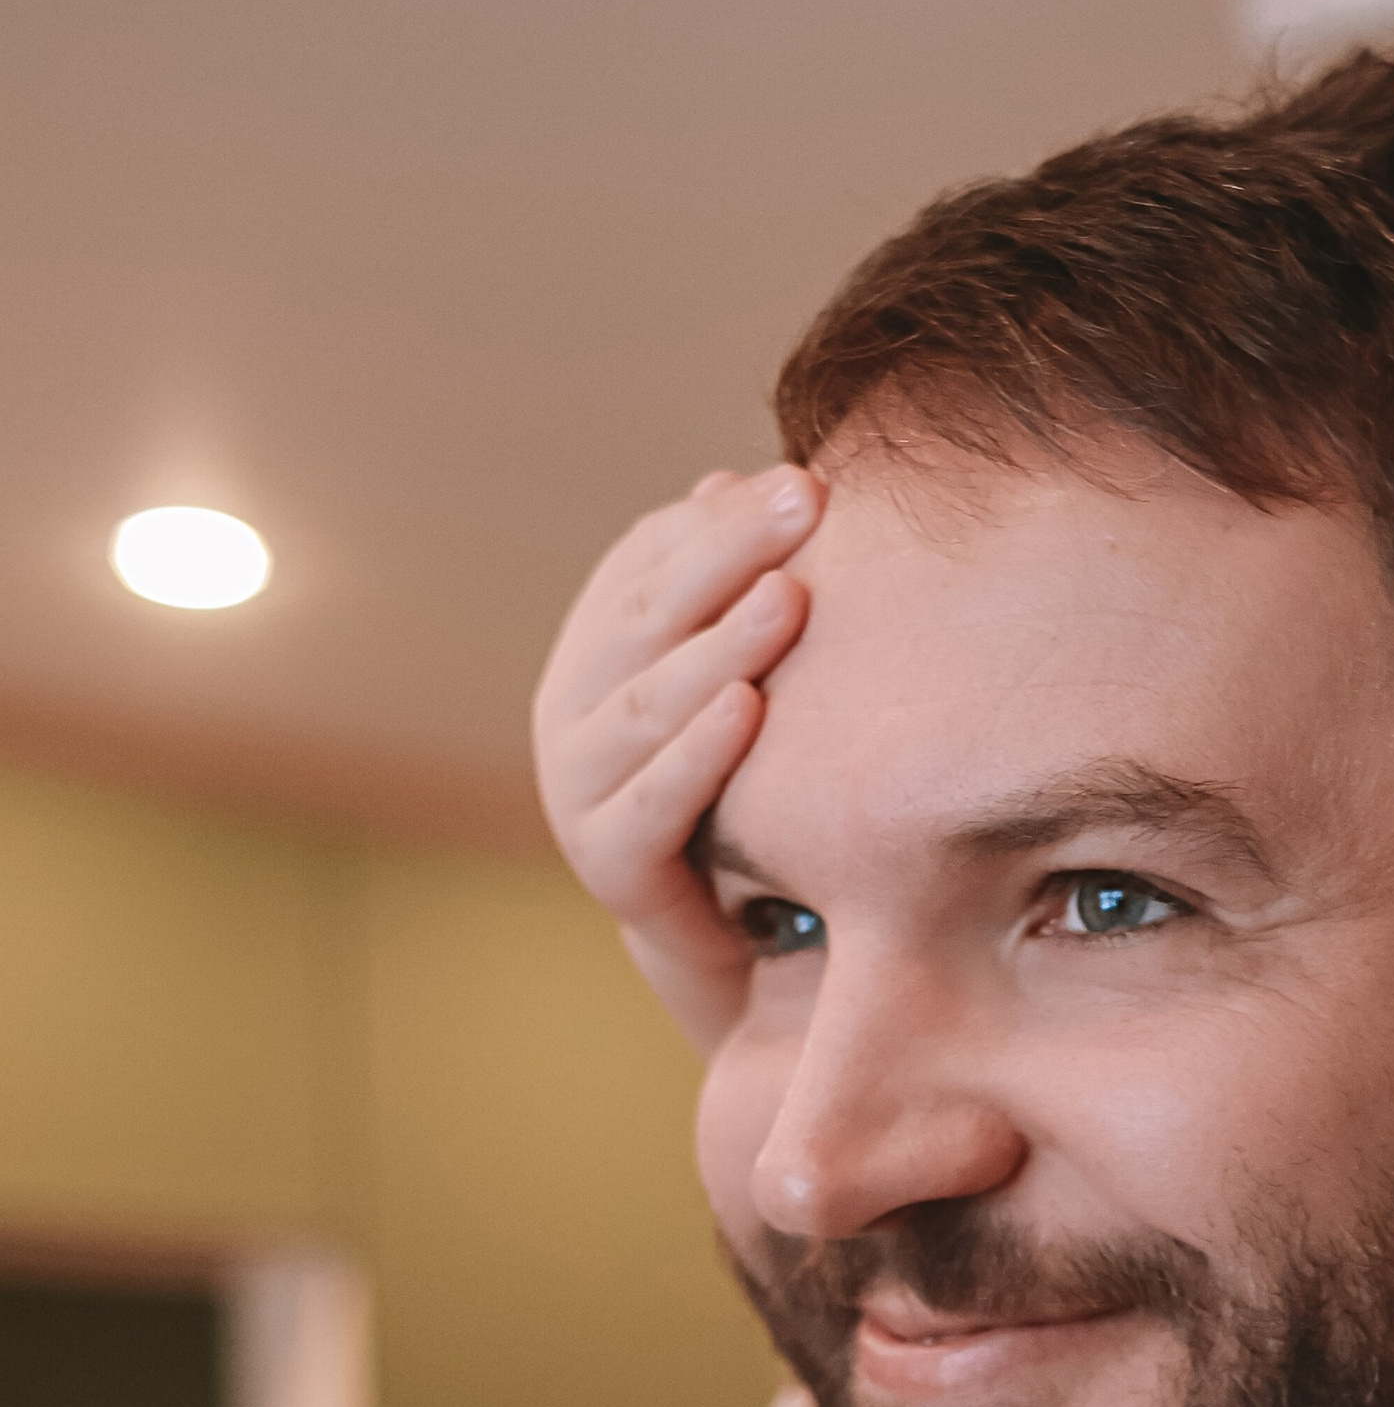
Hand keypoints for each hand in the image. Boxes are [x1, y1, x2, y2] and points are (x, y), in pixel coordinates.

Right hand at [530, 464, 824, 1051]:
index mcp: (599, 644)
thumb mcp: (738, 677)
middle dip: (731, 554)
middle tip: (807, 504)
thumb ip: (733, 590)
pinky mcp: (607, 861)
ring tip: (789, 598)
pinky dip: (700, 752)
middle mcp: (572, 704)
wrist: (717, 928)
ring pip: (652, 702)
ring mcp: (578, 785)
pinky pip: (657, 799)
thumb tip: (734, 478)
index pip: (652, 557)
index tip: (804, 481)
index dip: (724, 518)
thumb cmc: (738, 782)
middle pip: (651, 613)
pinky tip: (748, 708)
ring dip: (722, 645)